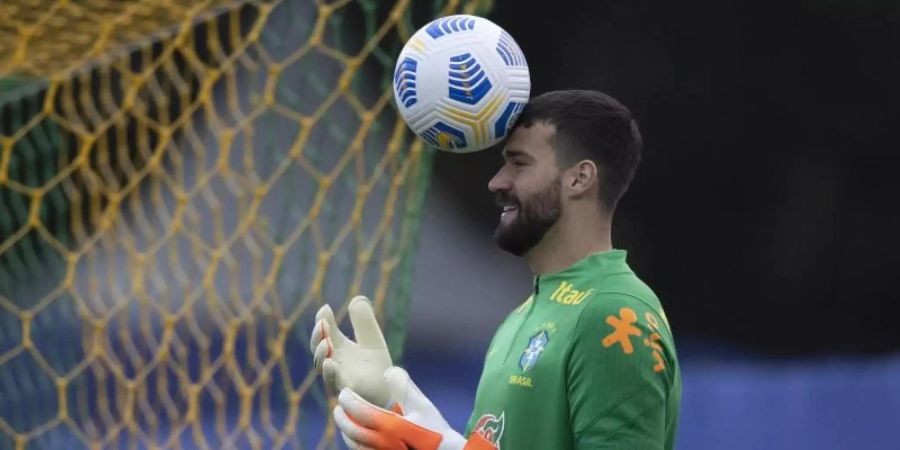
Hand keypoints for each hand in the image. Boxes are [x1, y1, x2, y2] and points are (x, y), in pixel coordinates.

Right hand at [310, 295, 392, 407]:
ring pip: (322, 366)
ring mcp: (339, 376)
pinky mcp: (348, 390)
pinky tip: (330, 363)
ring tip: (326, 342)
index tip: (325, 309)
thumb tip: (357, 298)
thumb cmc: (376, 366)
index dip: (322, 321)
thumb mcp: (371, 337)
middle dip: (317, 337)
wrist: (389, 391)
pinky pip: (334, 383)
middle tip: (322, 324)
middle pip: (318, 348)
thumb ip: (363, 320)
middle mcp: (335, 361)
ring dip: (320, 354)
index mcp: (338, 348)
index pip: (324, 333)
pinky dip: (330, 374)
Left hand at [333, 367, 495, 449]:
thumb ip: (403, 386)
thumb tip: (388, 372)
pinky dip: (355, 445)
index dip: (348, 401)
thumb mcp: (422, 405)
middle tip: (338, 407)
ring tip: (345, 422)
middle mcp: (382, 444)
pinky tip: (357, 439)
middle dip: (342, 418)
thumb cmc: (435, 431)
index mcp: (390, 427)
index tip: (344, 394)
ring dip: (346, 433)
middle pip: (352, 432)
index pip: (360, 412)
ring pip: (354, 446)